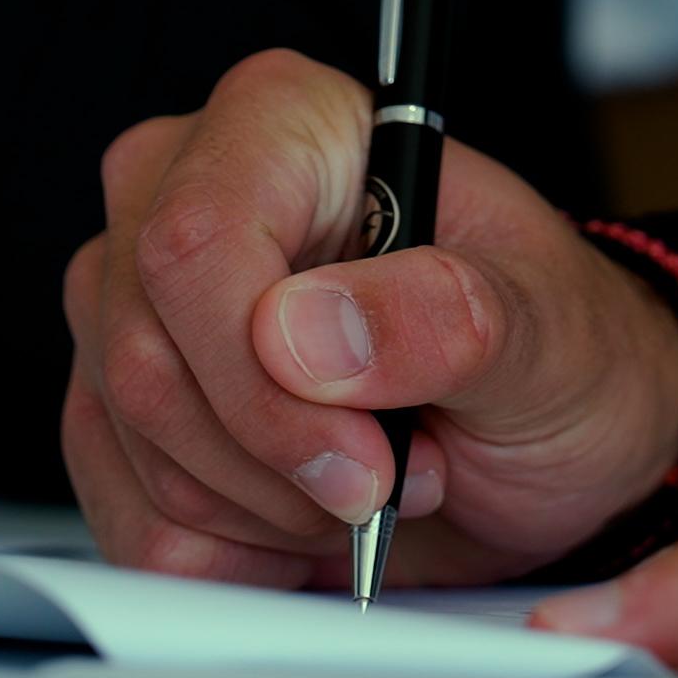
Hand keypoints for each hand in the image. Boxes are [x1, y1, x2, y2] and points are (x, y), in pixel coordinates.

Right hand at [63, 49, 677, 587]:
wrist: (546, 448)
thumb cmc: (556, 354)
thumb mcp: (552, 335)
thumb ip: (447, 318)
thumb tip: (302, 333)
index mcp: (288, 124)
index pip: (194, 242)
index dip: (261, 382)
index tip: (366, 462)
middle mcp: (185, 192)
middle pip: (147, 358)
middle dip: (279, 464)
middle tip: (398, 473)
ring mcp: (135, 303)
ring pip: (133, 447)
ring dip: (269, 511)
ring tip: (373, 475)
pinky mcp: (121, 407)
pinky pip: (128, 520)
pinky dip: (234, 553)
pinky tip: (310, 518)